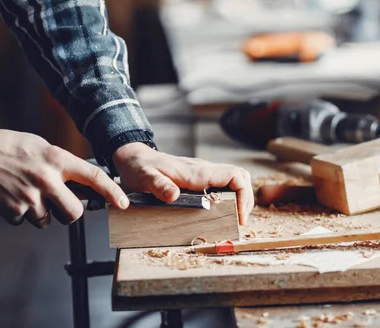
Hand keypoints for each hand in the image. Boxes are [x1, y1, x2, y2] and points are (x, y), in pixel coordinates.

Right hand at [0, 125, 128, 227]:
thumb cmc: (11, 147)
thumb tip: (83, 187)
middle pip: (73, 213)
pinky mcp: (14, 211)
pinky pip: (25, 221)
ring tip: (25, 191)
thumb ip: (63, 167)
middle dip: (68, 212)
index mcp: (58, 160)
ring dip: (40, 212)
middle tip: (58, 203)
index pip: (94, 178)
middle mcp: (48, 180)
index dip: (112, 193)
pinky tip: (11, 195)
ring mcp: (31, 198)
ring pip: (47, 221)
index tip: (123, 204)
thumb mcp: (44, 148)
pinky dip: (19, 213)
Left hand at [113, 143, 254, 224]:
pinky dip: (229, 197)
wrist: (134, 157)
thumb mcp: (144, 178)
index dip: (244, 195)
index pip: (235, 175)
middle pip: (240, 177)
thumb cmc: (139, 168)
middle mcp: (204, 170)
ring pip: (233, 180)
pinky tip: (221, 212)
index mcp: (197, 172)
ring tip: (234, 219)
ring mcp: (203, 173)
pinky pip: (223, 184)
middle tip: (239, 221)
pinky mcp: (199, 178)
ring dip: (239, 198)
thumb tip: (173, 196)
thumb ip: (158, 186)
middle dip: (246, 199)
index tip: (239, 216)